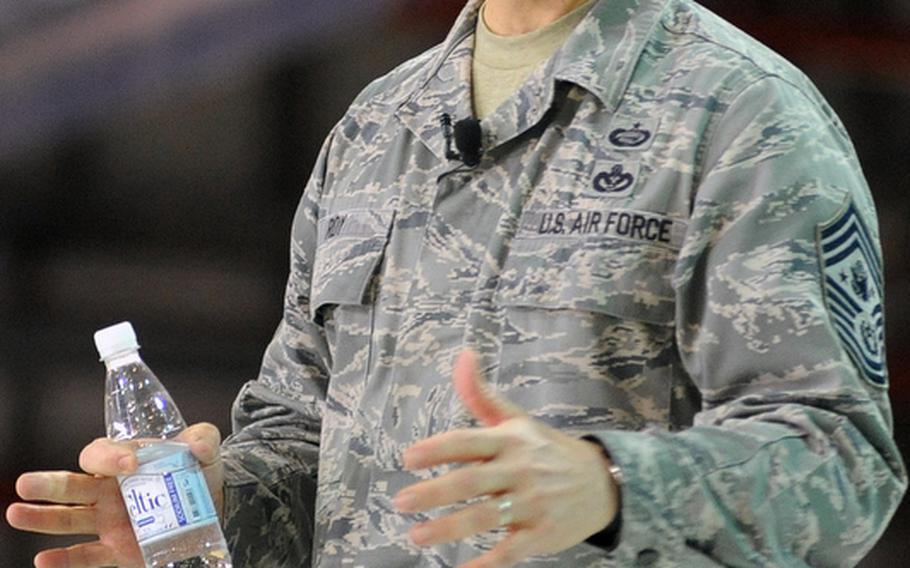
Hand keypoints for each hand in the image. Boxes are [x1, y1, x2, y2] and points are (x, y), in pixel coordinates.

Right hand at [5, 422, 223, 567]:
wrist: (213, 507)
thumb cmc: (201, 471)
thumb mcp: (205, 447)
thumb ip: (202, 439)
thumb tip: (199, 448)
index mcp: (125, 461)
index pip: (103, 454)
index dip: (111, 456)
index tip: (131, 463)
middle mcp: (109, 490)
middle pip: (72, 485)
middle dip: (49, 485)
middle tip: (25, 483)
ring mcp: (109, 521)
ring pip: (70, 519)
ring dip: (42, 518)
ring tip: (16, 513)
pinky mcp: (116, 549)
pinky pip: (85, 555)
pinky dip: (64, 559)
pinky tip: (44, 559)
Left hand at [394, 351, 619, 567]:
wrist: (602, 481)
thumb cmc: (546, 450)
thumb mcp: (516, 419)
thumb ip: (481, 394)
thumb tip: (463, 355)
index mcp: (510, 440)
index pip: (469, 441)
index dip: (438, 448)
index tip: (408, 457)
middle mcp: (520, 470)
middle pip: (472, 481)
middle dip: (434, 492)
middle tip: (401, 501)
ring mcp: (532, 503)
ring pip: (486, 517)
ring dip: (449, 528)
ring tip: (417, 535)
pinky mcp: (542, 534)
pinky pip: (511, 551)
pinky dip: (487, 564)